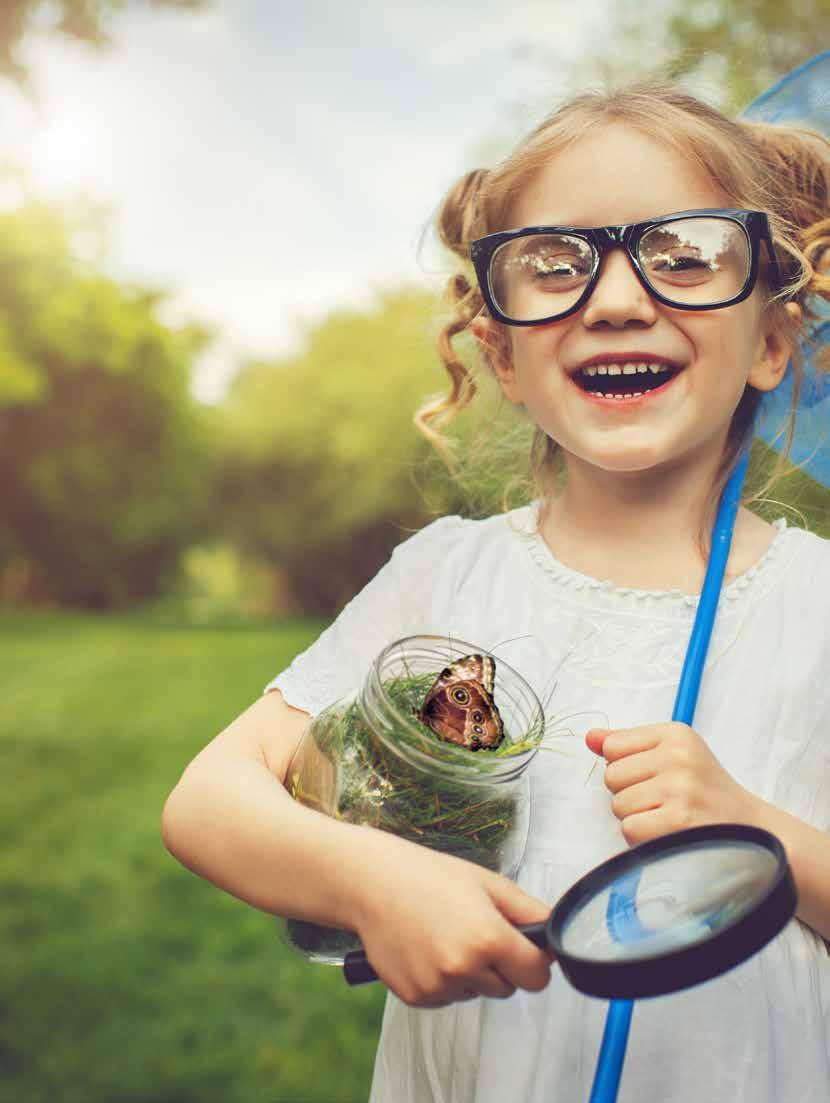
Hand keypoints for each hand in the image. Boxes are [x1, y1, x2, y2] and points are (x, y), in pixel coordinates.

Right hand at [349, 831, 555, 1008]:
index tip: (522, 948)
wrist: (373, 884)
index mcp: (489, 938)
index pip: (538, 977)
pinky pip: (447, 998)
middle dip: (499, 966)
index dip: (533, 961)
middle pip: (508, 988)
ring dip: (469, 973)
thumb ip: (529, 911)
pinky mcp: (417, 998)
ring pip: (476, 993)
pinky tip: (425, 948)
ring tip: (443, 935)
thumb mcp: (487, 883)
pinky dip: (442, 980)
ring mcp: (438, 986)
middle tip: (472, 929)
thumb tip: (556, 935)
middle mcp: (465, 968)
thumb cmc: (430, 876)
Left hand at [585, 722, 761, 845]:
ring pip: (618, 806)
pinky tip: (669, 834)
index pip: (612, 746)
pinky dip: (643, 839)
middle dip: (631, 794)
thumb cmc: (706, 793)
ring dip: (638, 819)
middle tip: (665, 802)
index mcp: (676, 733)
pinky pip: (629, 829)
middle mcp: (679, 756)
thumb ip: (628, 745)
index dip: (628, 768)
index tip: (656, 777)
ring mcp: (680, 789)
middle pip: (611, 776)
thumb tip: (590, 737)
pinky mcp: (678, 821)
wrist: (753, 831)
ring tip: (669, 818)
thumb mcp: (673, 756)